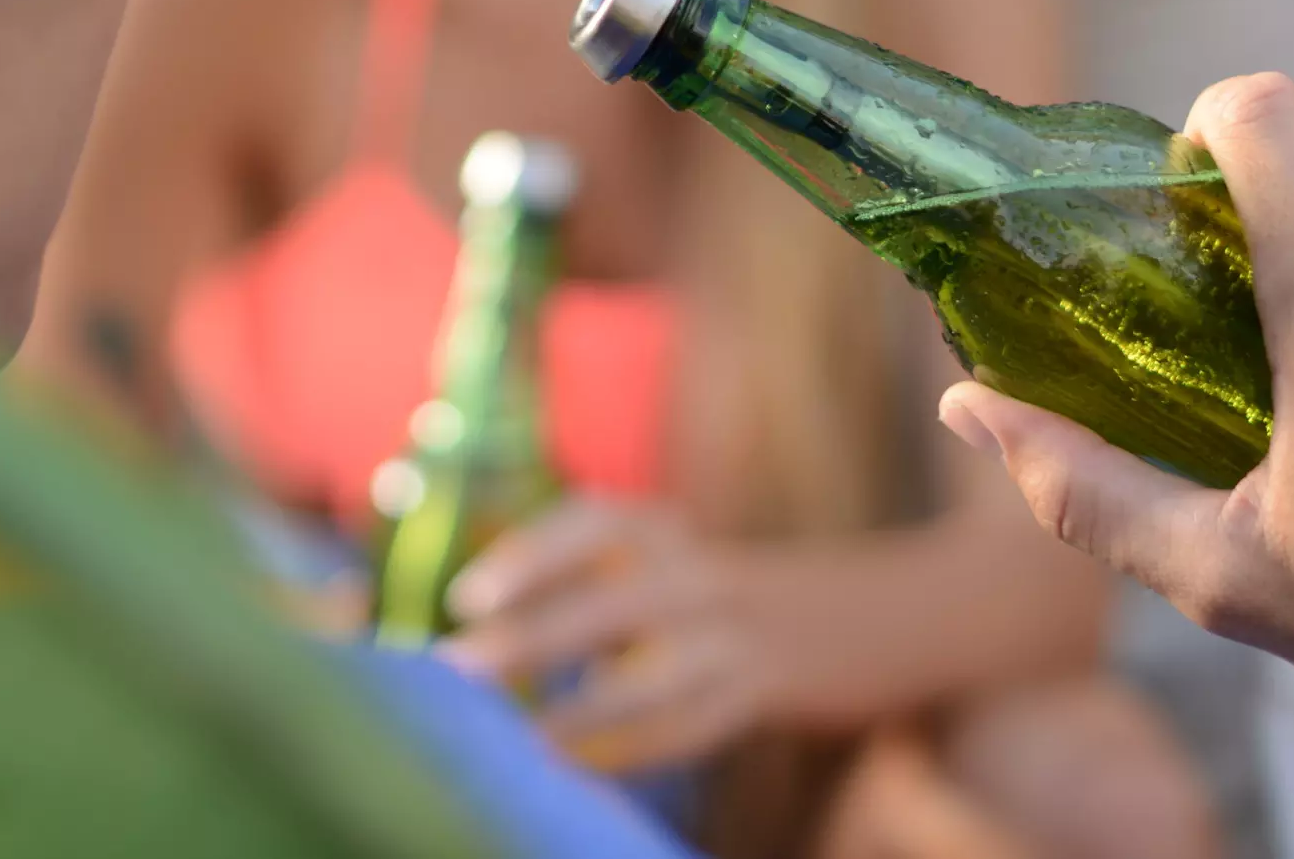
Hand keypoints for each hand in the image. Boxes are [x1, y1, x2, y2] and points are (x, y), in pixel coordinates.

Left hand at [440, 498, 776, 772]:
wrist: (834, 617)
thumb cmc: (692, 591)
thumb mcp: (648, 557)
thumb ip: (576, 579)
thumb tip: (473, 621)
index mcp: (660, 531)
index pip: (593, 526)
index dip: (528, 558)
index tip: (464, 600)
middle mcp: (696, 576)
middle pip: (613, 607)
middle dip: (534, 641)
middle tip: (459, 670)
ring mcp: (731, 640)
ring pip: (654, 685)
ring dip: (580, 717)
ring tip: (517, 744)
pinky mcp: (754, 694)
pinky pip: (687, 729)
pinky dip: (631, 752)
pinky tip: (576, 768)